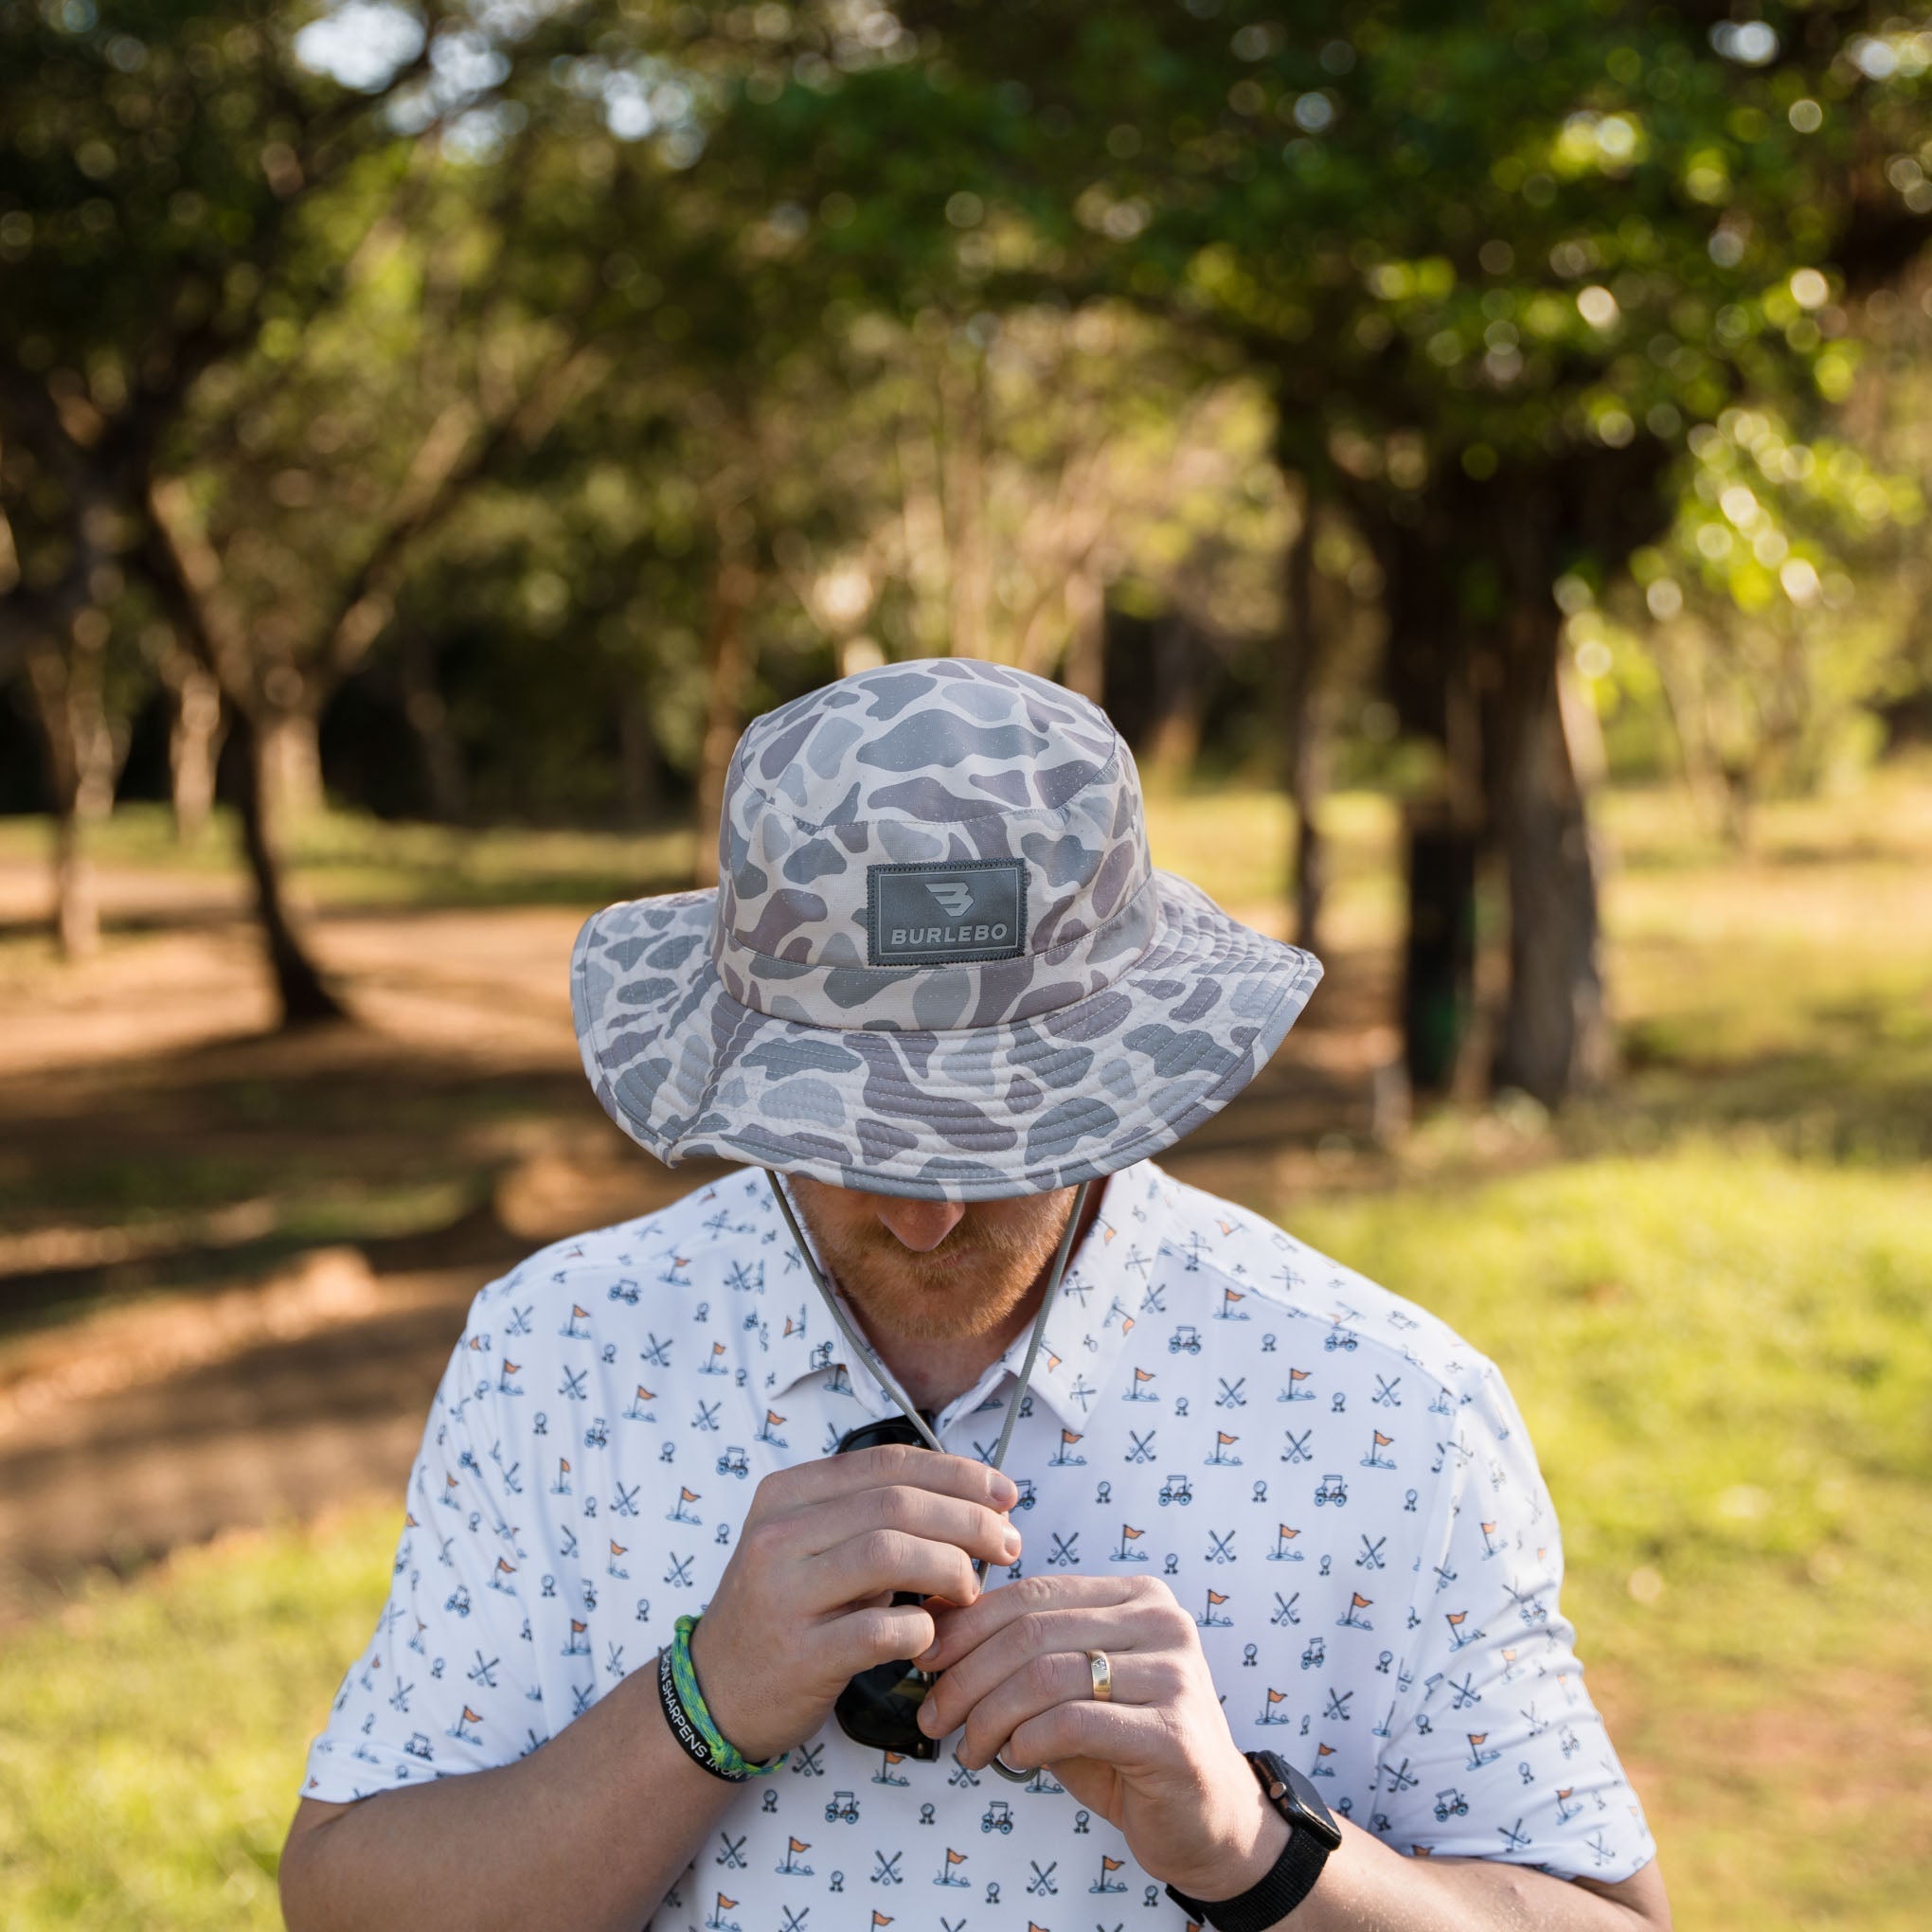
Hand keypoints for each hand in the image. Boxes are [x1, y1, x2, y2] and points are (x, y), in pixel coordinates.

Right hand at [687, 1443, 1022, 1764]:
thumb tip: (976, 1502)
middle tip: (1009, 1544)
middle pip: (897, 1503)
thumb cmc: (784, 1610)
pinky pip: (881, 1630)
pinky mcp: (800, 1656)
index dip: (957, 1474)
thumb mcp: (812, 1545)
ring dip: (951, 1566)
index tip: (1004, 1494)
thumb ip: (874, 1516)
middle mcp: (779, 1535)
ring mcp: (784, 1595)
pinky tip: (931, 1631)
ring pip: (890, 1552)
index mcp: (787, 1494)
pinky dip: (921, 1626)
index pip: (888, 1463)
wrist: (717, 1692)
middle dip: (969, 1520)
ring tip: (973, 1588)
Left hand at [911, 1574, 1285, 1900]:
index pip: (1033, 1594)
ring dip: (988, 1715)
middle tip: (932, 1715)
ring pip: (1046, 1675)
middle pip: (1033, 1632)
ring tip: (967, 1748)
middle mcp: (1162, 1621)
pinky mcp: (1173, 1732)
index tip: (926, 1658)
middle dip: (967, 1675)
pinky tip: (1014, 1758)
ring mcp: (1174, 1673)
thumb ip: (1024, 1661)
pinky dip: (1028, 1740)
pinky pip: (1074, 1722)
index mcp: (1137, 1597)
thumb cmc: (1128, 1752)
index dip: (969, 1625)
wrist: (1209, 1823)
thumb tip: (936, 1636)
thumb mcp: (1073, 1692)